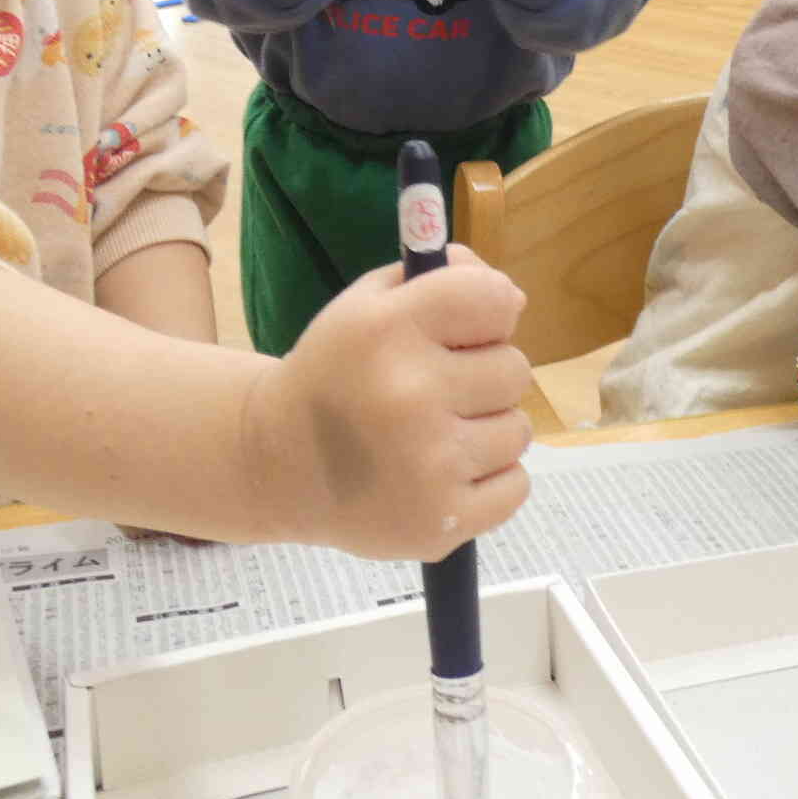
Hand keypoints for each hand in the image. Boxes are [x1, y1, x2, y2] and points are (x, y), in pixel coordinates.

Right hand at [245, 245, 533, 560]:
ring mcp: (428, 464)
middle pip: (515, 368)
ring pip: (518, 430)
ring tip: (436, 434)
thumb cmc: (336, 374)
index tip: (470, 327)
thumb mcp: (366, 305)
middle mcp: (408, 394)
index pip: (495, 298)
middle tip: (440, 389)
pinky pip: (516, 486)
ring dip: (488, 429)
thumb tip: (514, 297)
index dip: (491, 310)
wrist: (279, 464)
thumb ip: (439, 278)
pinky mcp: (441, 520)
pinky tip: (444, 473)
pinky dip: (490, 480)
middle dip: (485, 374)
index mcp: (386, 330)